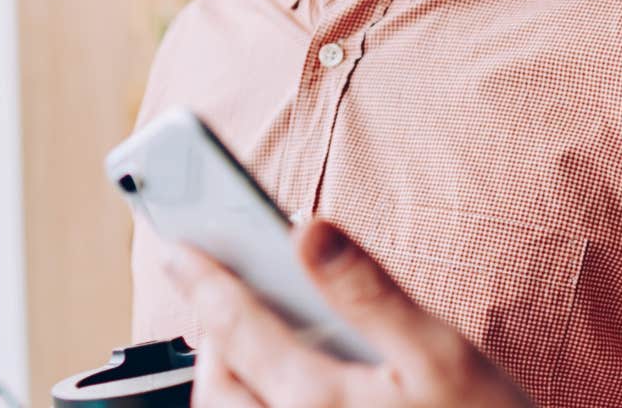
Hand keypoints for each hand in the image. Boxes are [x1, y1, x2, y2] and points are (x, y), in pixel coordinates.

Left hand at [164, 219, 535, 407]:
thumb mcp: (440, 354)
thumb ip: (369, 291)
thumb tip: (308, 231)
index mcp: (315, 401)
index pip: (235, 327)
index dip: (204, 279)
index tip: (181, 248)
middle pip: (219, 388)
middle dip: (211, 342)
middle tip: (222, 304)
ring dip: (229, 387)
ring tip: (250, 354)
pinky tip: (295, 400)